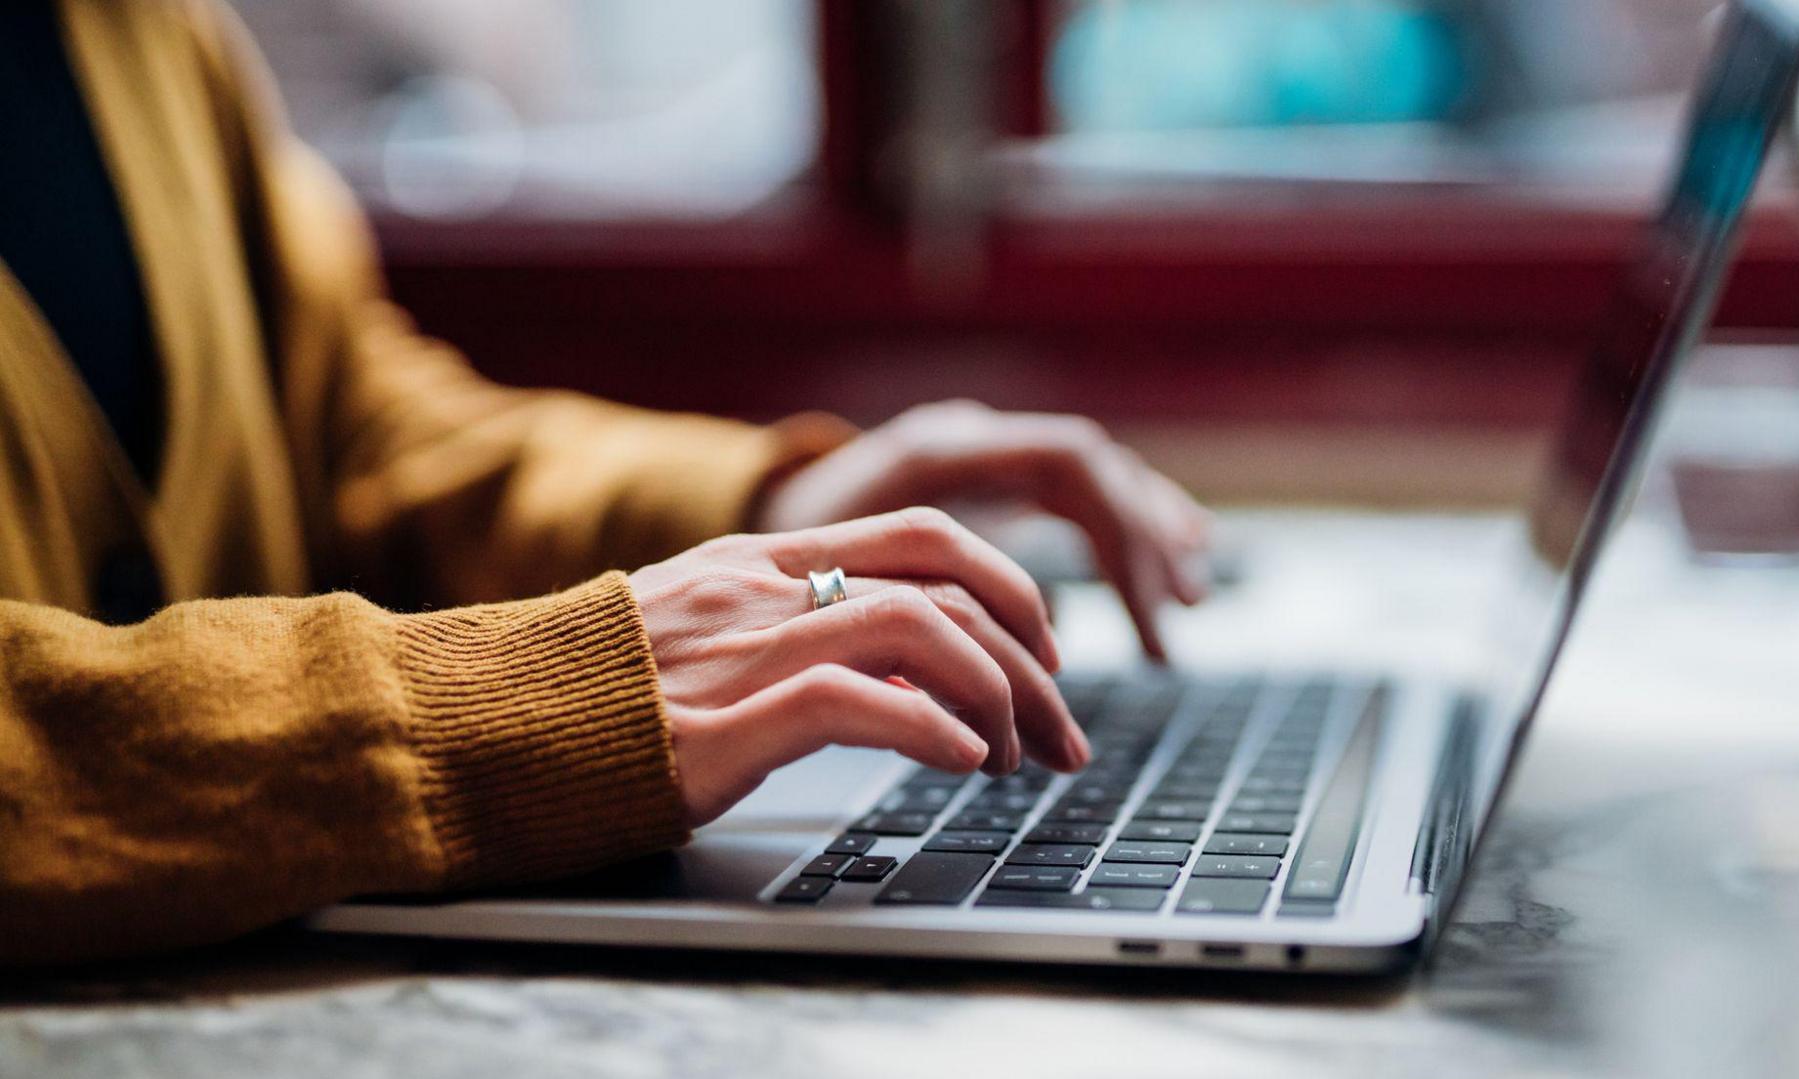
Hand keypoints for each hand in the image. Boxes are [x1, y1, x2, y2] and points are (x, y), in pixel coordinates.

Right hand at [629, 508, 1091, 827]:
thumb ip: (793, 626)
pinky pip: (856, 702)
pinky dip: (931, 730)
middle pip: (948, 576)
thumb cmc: (592, 691)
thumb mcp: (700, 630)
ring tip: (1015, 757)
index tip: (1043, 655)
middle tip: (1062, 726)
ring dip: (996, 697)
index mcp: (764, 560)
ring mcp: (744, 648)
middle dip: (1032, 653)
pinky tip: (962, 764)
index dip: (1009, 587)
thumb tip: (904, 665)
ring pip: (922, 630)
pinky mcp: (720, 722)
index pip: (926, 535)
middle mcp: (765, 587)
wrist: (477, 721)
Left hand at [756, 400, 1213, 659]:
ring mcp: (977, 452)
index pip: (1067, 464)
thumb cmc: (767, 564)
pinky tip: (1169, 557)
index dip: (1117, 541)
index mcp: (936, 449)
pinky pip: (1074, 492)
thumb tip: (968, 705)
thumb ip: (899, 625)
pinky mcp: (980, 480)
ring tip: (1190, 598)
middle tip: (1174, 627)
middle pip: (1092, 470)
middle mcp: (967, 437)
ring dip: (1146, 535)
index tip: (1139, 622)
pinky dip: (1122, 527)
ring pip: (1091, 476)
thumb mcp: (823, 591)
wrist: (731, 511)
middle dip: (1142, 550)